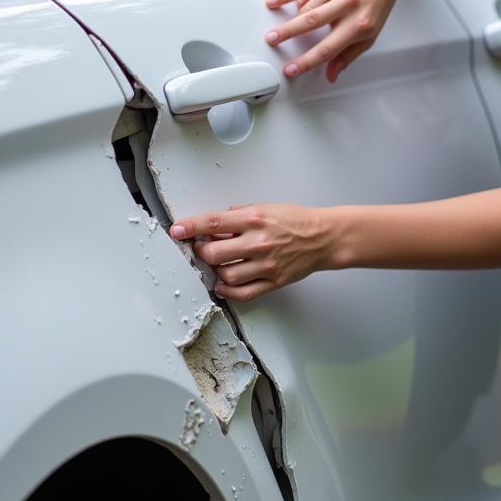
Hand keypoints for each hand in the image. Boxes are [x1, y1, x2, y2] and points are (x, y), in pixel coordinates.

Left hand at [170, 204, 333, 300]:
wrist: (323, 238)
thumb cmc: (295, 220)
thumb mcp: (265, 207)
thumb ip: (238, 215)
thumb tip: (214, 224)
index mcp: (255, 219)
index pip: (213, 223)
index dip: (190, 227)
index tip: (177, 230)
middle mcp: (259, 242)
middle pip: (214, 253)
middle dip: (201, 251)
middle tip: (202, 248)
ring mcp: (265, 265)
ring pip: (226, 275)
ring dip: (215, 271)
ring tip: (218, 263)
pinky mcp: (272, 281)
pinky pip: (243, 293)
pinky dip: (227, 291)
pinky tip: (222, 284)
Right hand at [264, 0, 413, 82]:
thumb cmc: (377, 2)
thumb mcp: (369, 34)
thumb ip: (347, 56)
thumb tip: (332, 75)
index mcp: (359, 25)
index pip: (327, 49)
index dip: (307, 61)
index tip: (291, 69)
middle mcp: (348, 5)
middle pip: (311, 23)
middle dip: (288, 34)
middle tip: (272, 42)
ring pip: (306, 7)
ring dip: (291, 20)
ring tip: (278, 29)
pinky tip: (274, 2)